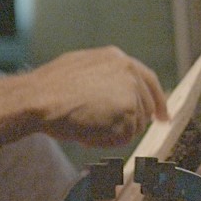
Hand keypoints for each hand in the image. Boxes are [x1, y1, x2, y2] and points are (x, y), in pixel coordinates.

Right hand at [24, 47, 168, 146]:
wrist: (39, 99)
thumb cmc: (49, 89)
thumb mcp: (79, 70)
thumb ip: (103, 78)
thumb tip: (113, 95)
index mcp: (117, 59)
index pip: (148, 80)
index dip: (157, 101)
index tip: (161, 116)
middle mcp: (129, 71)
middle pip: (145, 107)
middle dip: (131, 123)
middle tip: (110, 131)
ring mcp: (130, 91)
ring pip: (134, 125)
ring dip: (112, 133)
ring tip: (84, 125)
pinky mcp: (128, 111)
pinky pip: (124, 138)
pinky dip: (105, 141)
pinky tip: (86, 132)